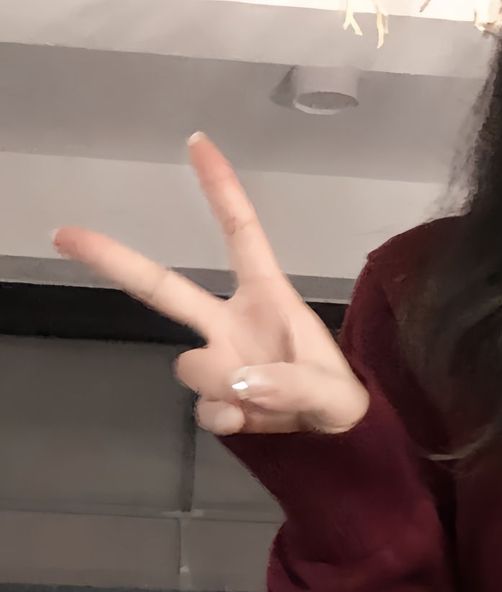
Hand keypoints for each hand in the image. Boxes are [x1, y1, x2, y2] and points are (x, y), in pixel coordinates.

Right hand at [52, 133, 368, 439]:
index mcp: (267, 297)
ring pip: (190, 367)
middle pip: (163, 287)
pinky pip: (203, 408)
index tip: (198, 143)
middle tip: (64, 233)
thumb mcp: (332, 391)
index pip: (240, 234)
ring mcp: (221, 361)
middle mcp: (231, 323)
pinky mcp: (218, 399)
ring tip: (267, 402)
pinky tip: (251, 422)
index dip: (220, 189)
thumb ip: (290, 385)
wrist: (341, 443)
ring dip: (222, 388)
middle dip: (114, 260)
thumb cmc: (341, 398)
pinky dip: (224, 419)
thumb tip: (240, 384)